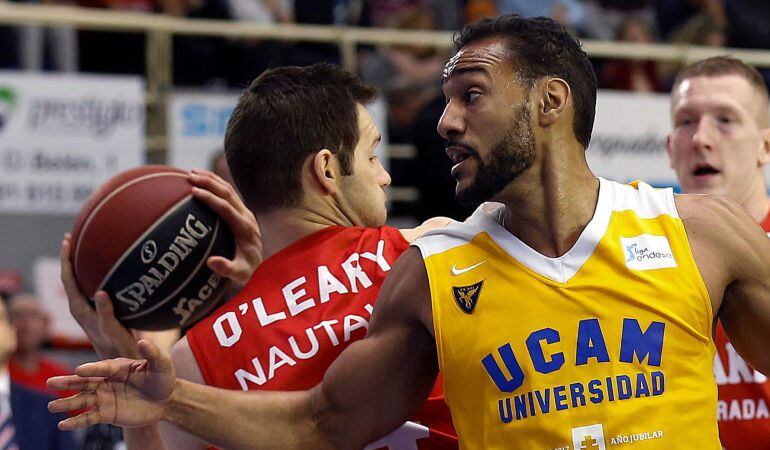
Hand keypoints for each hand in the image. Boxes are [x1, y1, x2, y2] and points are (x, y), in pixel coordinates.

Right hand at [48, 339, 175, 428]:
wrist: (167, 400)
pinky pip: (89, 417)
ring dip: (67, 403)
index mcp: (118, 367)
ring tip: (51, 406)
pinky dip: (76, 422)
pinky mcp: (107, 413)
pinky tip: (62, 425)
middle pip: (84, 382)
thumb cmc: (163, 379)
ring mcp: (105, 397)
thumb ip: (152, 354)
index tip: (79, 370)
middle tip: (50, 382)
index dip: (91, 369)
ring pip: (83, 400)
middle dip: (68, 382)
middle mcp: (107, 381)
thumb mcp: (162, 365)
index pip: (102, 368)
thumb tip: (143, 341)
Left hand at [61, 234, 138, 358]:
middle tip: (72, 237)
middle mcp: (80, 307)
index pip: (67, 279)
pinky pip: (90, 287)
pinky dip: (92, 275)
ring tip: (84, 247)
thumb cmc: (117, 346)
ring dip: (79, 265)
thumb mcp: (112, 330)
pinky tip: (104, 269)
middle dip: (69, 257)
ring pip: (79, 282)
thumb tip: (101, 292)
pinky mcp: (98, 310)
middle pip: (69, 277)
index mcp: (79, 309)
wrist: (119, 361)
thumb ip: (106, 312)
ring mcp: (88, 309)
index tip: (67, 240)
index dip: (66, 259)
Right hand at [189, 169, 261, 285]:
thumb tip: (211, 262)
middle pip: (228, 193)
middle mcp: (247, 216)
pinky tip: (200, 182)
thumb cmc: (248, 271)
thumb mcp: (239, 274)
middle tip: (189, 176)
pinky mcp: (242, 212)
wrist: (263, 266)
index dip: (210, 198)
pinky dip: (215, 185)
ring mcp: (245, 212)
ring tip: (192, 172)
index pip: (226, 208)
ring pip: (228, 190)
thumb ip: (227, 268)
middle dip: (209, 182)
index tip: (193, 192)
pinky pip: (228, 194)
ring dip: (211, 179)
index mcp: (245, 227)